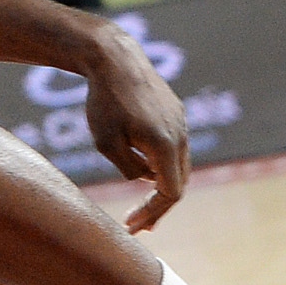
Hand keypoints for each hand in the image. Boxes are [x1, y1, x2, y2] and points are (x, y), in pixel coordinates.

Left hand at [80, 25, 189, 232]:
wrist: (114, 57)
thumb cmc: (104, 101)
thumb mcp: (106, 142)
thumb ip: (130, 169)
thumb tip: (146, 179)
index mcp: (165, 145)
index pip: (170, 193)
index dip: (153, 213)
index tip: (133, 226)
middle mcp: (180, 135)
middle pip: (178, 182)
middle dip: (158, 207)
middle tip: (138, 225)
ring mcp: (181, 122)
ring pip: (178, 164)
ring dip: (162, 186)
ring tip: (143, 205)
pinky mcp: (175, 111)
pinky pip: (173, 147)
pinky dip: (163, 164)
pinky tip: (146, 172)